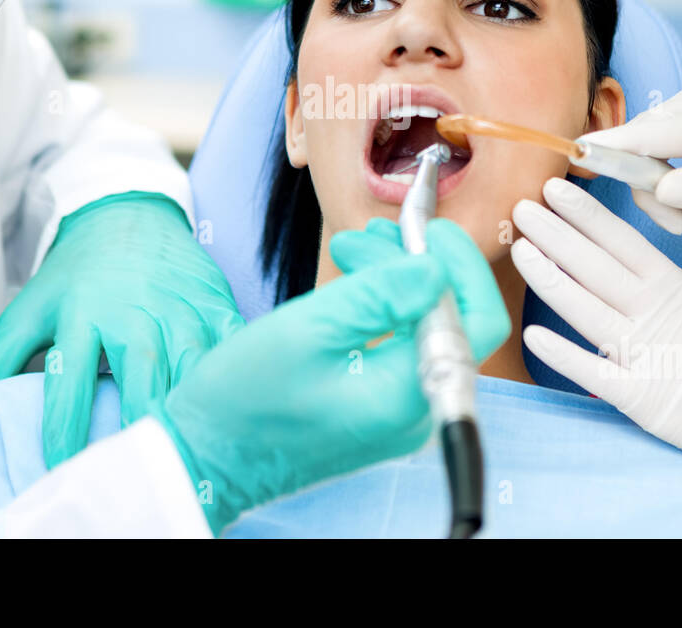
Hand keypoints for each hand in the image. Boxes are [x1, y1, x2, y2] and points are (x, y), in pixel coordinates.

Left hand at [0, 192, 242, 468]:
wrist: (129, 215)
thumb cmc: (75, 277)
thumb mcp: (28, 312)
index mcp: (82, 315)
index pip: (70, 378)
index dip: (65, 428)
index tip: (60, 469)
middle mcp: (135, 312)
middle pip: (142, 375)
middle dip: (141, 422)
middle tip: (136, 468)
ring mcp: (181, 309)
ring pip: (192, 366)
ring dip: (190, 409)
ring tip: (185, 454)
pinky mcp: (217, 305)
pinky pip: (232, 346)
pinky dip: (234, 378)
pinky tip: (234, 411)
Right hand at [155, 218, 508, 534]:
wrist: (208, 455)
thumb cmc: (242, 399)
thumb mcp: (306, 330)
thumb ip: (376, 296)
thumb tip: (435, 268)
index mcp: (406, 394)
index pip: (473, 318)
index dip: (458, 263)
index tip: (423, 227)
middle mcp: (417, 411)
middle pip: (455, 321)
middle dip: (423, 264)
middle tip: (373, 232)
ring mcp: (401, 414)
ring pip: (429, 330)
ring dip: (401, 280)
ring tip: (357, 248)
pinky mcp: (382, 410)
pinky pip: (404, 348)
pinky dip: (387, 308)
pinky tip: (356, 283)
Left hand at [512, 178, 681, 499]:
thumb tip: (658, 274)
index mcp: (677, 288)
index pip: (619, 241)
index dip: (583, 214)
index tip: (556, 189)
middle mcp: (655, 315)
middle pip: (592, 266)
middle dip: (554, 234)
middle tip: (521, 208)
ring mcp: (646, 356)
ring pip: (584, 308)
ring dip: (549, 276)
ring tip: (520, 248)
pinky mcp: (643, 399)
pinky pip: (594, 373)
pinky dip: (563, 353)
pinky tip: (533, 333)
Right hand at [578, 70, 681, 230]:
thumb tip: (661, 189)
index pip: (669, 130)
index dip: (624, 145)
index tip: (583, 153)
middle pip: (651, 135)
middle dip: (649, 182)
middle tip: (677, 223)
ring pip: (651, 136)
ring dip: (657, 179)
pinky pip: (661, 134)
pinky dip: (664, 166)